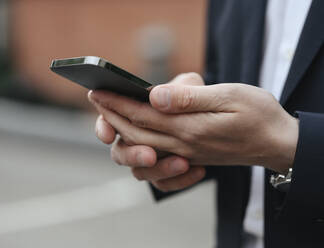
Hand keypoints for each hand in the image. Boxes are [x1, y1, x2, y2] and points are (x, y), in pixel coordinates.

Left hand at [89, 73, 298, 173]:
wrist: (277, 143)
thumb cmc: (257, 115)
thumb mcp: (229, 97)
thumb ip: (190, 99)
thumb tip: (154, 96)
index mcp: (189, 128)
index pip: (142, 114)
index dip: (117, 103)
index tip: (98, 92)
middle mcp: (183, 144)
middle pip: (136, 132)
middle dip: (113, 116)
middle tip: (97, 100)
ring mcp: (186, 153)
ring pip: (143, 147)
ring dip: (123, 132)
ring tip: (111, 117)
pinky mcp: (192, 156)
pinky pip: (158, 159)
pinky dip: (143, 150)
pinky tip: (138, 140)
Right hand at [92, 73, 206, 191]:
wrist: (217, 114)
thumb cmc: (197, 93)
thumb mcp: (191, 85)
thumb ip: (177, 89)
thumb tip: (157, 97)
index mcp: (134, 110)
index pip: (109, 118)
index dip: (104, 126)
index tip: (108, 135)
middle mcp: (137, 135)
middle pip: (120, 151)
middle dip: (132, 155)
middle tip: (149, 156)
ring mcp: (149, 156)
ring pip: (139, 172)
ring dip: (157, 170)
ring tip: (183, 163)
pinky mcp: (165, 172)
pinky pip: (163, 184)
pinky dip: (178, 181)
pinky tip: (199, 170)